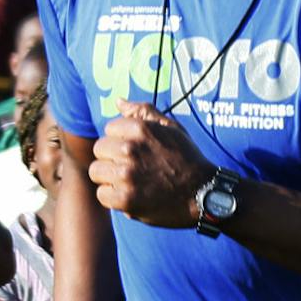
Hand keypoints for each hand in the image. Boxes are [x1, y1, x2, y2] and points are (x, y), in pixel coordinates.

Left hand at [89, 103, 215, 228]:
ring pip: (96, 172)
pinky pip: (102, 194)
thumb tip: (118, 101)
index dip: (121, 141)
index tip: (136, 151)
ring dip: (110, 178)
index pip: (109, 130)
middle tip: (132, 168)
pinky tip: (130, 196)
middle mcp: (131, 149)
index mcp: (140, 129)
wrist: (203, 193)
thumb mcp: (171, 128)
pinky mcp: (126, 199)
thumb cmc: (187, 159)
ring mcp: (127, 175)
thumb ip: (143, 112)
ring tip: (129, 182)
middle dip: (113, 158)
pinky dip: (113, 198)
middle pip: (99, 150)